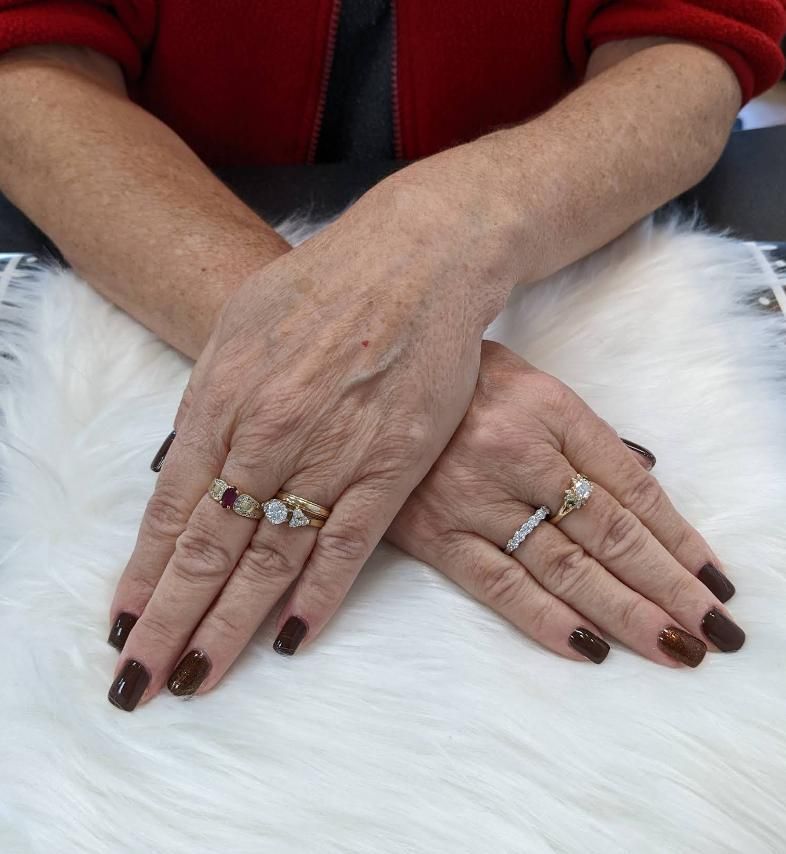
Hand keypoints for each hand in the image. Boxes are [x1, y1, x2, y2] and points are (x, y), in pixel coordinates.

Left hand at [106, 178, 506, 708]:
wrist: (414, 262)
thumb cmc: (322, 288)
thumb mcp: (240, 328)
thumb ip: (209, 402)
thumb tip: (177, 466)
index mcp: (223, 399)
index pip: (171, 509)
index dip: (145, 574)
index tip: (123, 622)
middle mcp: (267, 435)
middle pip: (209, 547)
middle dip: (169, 620)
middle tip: (138, 681)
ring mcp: (330, 454)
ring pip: (269, 558)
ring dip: (230, 624)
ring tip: (195, 677)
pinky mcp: (390, 466)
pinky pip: (347, 545)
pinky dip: (317, 594)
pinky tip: (287, 639)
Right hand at [387, 341, 743, 666]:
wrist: (371, 385)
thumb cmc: (461, 384)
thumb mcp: (532, 386)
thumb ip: (586, 437)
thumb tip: (645, 481)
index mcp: (550, 410)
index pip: (630, 486)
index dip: (678, 536)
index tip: (713, 578)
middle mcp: (518, 454)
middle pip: (607, 531)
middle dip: (667, 586)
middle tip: (712, 633)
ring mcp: (474, 497)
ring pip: (563, 565)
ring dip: (623, 612)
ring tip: (673, 647)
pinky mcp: (434, 533)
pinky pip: (497, 583)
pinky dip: (545, 620)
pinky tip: (589, 648)